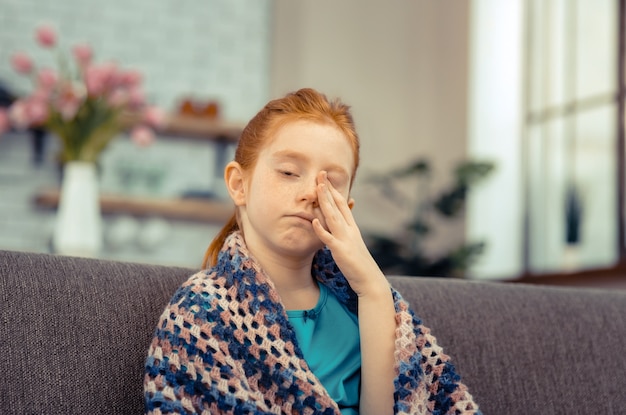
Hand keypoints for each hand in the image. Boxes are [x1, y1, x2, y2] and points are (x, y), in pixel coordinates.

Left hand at [311, 171, 387, 296]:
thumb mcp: (353, 244)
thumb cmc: (359, 264)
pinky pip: (328, 239)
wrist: (370, 279)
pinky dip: (321, 229)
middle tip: (320, 173)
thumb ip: (346, 233)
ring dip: (325, 202)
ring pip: (333, 216)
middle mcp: (350, 230)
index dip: (333, 190)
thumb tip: (340, 226)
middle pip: (337, 205)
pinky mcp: (340, 251)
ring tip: (317, 188)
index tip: (325, 179)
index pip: (342, 204)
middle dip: (328, 189)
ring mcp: (345, 239)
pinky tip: (314, 221)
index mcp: (352, 227)